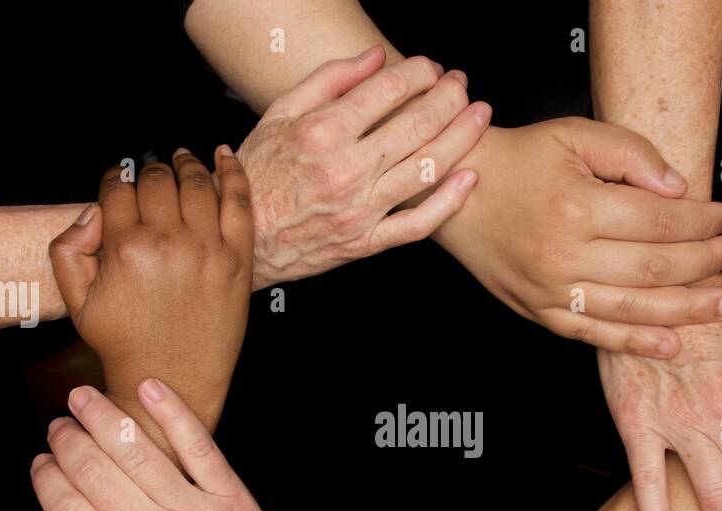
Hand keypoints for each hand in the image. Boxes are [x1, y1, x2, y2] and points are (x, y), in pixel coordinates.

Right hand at [24, 380, 317, 510]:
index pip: (68, 508)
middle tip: (57, 427)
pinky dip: (173, 412)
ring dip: (104, 417)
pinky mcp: (232, 498)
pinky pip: (199, 446)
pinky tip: (149, 388)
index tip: (41, 464)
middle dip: (68, 442)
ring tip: (84, 399)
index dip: (47, 478)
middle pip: (96, 472)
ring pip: (139, 451)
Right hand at [47, 146, 252, 425]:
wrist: (171, 381)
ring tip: (182, 159)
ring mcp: (208, 250)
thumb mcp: (76, 301)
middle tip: (150, 171)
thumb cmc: (122, 342)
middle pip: (156, 179)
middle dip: (149, 169)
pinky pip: (239, 202)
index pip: (118, 188)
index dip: (115, 179)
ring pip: (196, 183)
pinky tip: (223, 155)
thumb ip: (67, 248)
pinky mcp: (238, 261)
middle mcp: (168, 244)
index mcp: (125, 249)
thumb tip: (93, 209)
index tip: (119, 180)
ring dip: (186, 164)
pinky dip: (232, 172)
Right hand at [239, 46, 488, 287]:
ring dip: (462, 136)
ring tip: (479, 115)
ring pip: (426, 169)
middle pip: (417, 124)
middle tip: (462, 83)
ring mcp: (359, 209)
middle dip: (450, 97)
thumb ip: (329, 80)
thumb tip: (375, 57)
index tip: (431, 68)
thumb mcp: (279, 113)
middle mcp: (345, 170)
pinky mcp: (366, 242)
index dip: (420, 72)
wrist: (242, 237)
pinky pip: (417, 225)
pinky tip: (469, 178)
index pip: (389, 90)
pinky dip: (448, 201)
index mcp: (322, 133)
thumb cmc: (258, 174)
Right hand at [434, 118, 721, 356]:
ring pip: (633, 310)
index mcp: (576, 207)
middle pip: (654, 268)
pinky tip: (672, 343)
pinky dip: (636, 343)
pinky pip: (596, 335)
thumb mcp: (574, 135)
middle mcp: (564, 255)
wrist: (457, 194)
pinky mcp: (541, 312)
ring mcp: (551, 291)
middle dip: (705, 263)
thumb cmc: (519, 160)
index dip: (701, 222)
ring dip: (686, 309)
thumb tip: (679, 189)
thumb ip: (631, 154)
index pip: (659, 221)